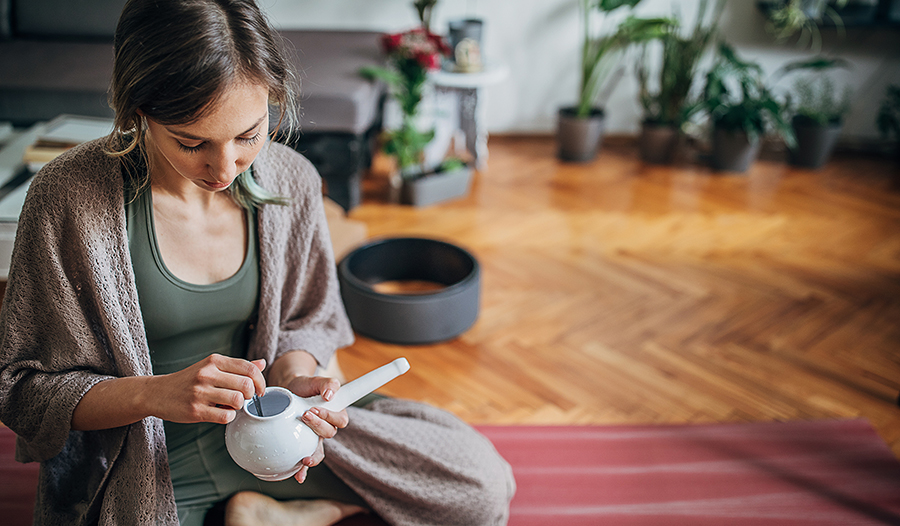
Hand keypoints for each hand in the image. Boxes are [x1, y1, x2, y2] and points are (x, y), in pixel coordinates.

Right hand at [151, 354, 265, 424]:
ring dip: (238, 406)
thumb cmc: (189, 380)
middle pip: (246, 385)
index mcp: (214, 361)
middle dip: (250, 395)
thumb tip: (262, 363)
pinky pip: (226, 416)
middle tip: (243, 399)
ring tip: (229, 405)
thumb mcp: (211, 367)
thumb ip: (237, 367)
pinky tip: (220, 413)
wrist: (157, 393)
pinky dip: (228, 417)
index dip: (260, 381)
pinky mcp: (196, 410)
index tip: (259, 390)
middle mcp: (207, 374)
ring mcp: (200, 392)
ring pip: (237, 400)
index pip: (249, 368)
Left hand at [285, 375, 349, 481]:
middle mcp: (327, 427)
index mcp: (335, 413)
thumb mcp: (316, 380)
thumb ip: (328, 383)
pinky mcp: (302, 444)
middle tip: (305, 414)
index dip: (329, 417)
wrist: (289, 390)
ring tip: (305, 458)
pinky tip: (298, 476)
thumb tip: (329, 395)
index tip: (315, 408)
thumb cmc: (306, 386)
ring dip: (313, 455)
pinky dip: (303, 470)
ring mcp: (314, 438)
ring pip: (319, 450)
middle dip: (317, 426)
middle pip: (329, 433)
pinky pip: (306, 459)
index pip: (340, 420)